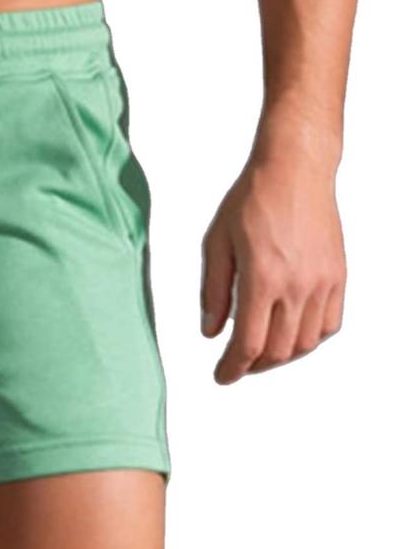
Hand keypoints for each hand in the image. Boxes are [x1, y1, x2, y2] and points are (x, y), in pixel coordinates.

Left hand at [200, 145, 345, 384]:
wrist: (294, 171)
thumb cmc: (250, 201)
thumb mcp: (216, 244)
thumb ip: (214, 292)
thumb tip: (211, 332)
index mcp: (262, 279)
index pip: (249, 344)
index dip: (233, 368)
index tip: (221, 377)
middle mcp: (297, 286)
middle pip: (278, 351)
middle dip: (253, 366)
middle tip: (236, 366)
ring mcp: (322, 283)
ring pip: (305, 343)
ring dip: (281, 357)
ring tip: (259, 354)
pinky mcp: (338, 276)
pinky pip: (329, 324)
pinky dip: (309, 340)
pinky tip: (290, 335)